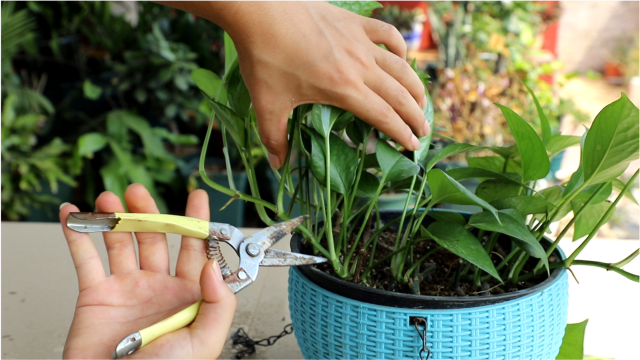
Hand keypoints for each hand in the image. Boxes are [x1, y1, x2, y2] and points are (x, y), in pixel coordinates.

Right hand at [59, 184, 235, 359]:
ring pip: (122, 242)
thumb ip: (218, 303)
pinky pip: (85, 259)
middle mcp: (159, 287)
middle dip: (149, 212)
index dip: (198, 222)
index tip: (197, 196)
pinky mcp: (96, 295)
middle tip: (139, 192)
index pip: (197, 250)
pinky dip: (76, 235)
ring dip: (115, 217)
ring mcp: (127, 288)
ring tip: (108, 198)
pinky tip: (71, 215)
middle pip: (156, 238)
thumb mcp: (204, 341)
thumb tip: (215, 266)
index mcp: (188, 295)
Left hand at [151, 0, 428, 167]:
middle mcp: (360, 66)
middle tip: (424, 130)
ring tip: (421, 101)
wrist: (262, 10)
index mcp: (344, 89)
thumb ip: (274, 136)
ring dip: (415, 86)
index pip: (383, 116)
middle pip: (399, 94)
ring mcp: (359, 41)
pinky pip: (387, 34)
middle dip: (416, 115)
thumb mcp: (266, 103)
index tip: (412, 146)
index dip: (401, 133)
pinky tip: (400, 57)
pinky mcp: (354, 22)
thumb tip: (277, 165)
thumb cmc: (264, 57)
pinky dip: (399, 48)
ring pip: (400, 66)